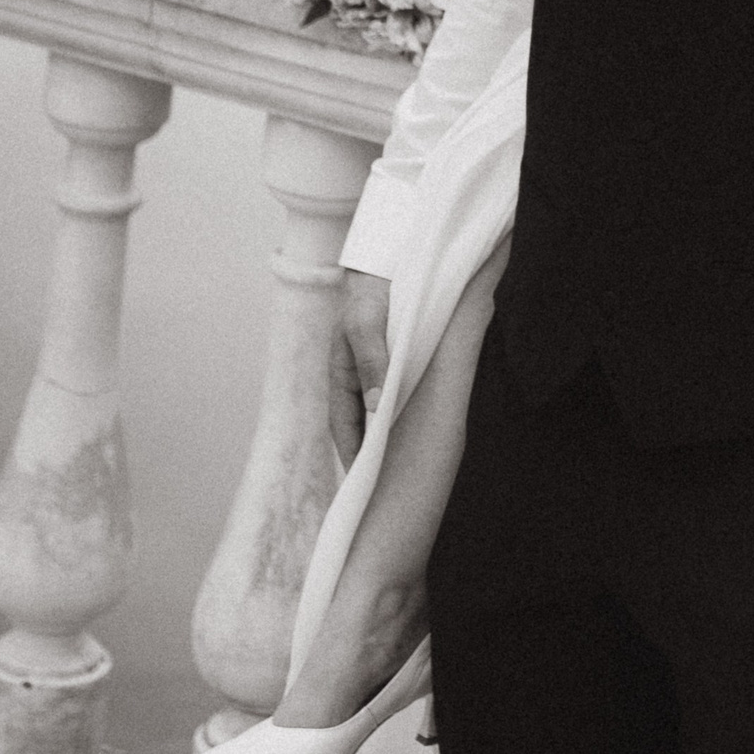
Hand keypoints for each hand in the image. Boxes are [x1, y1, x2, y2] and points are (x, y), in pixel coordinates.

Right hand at [330, 271, 391, 465]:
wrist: (387, 269)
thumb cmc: (371, 296)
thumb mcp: (366, 324)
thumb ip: (372, 360)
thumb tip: (377, 405)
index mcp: (339, 376)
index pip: (343, 425)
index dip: (353, 452)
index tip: (365, 477)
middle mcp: (352, 381)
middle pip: (358, 426)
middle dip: (368, 454)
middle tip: (384, 484)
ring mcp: (368, 377)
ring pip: (374, 415)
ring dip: (384, 437)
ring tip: (400, 468)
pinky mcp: (386, 369)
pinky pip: (390, 399)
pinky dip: (397, 415)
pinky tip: (414, 429)